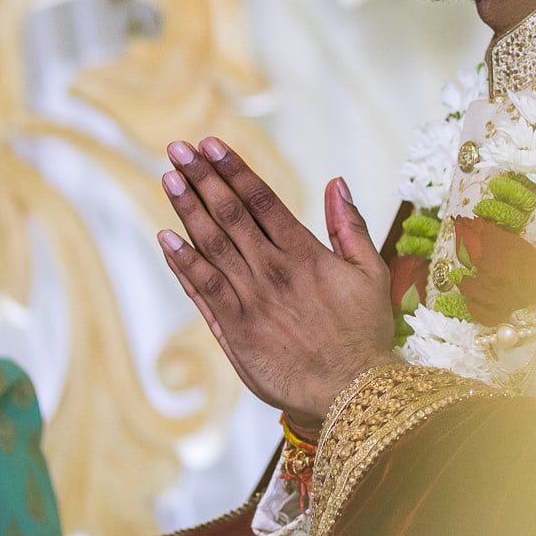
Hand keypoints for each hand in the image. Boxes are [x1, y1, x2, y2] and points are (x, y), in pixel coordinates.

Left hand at [156, 137, 397, 431]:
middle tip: (177, 149)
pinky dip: (182, 263)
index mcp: (304, 254)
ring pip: (211, 246)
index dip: (233, 169)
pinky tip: (165, 238)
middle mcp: (272, 271)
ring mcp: (250, 300)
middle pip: (229, 215)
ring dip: (186, 210)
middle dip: (201, 179)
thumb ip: (350, 227)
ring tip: (168, 179)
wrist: (350, 391)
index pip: (261, 200)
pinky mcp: (234, 330)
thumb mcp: (371, 273)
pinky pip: (202, 290)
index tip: (210, 144)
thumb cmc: (364, 333)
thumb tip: (336, 182)